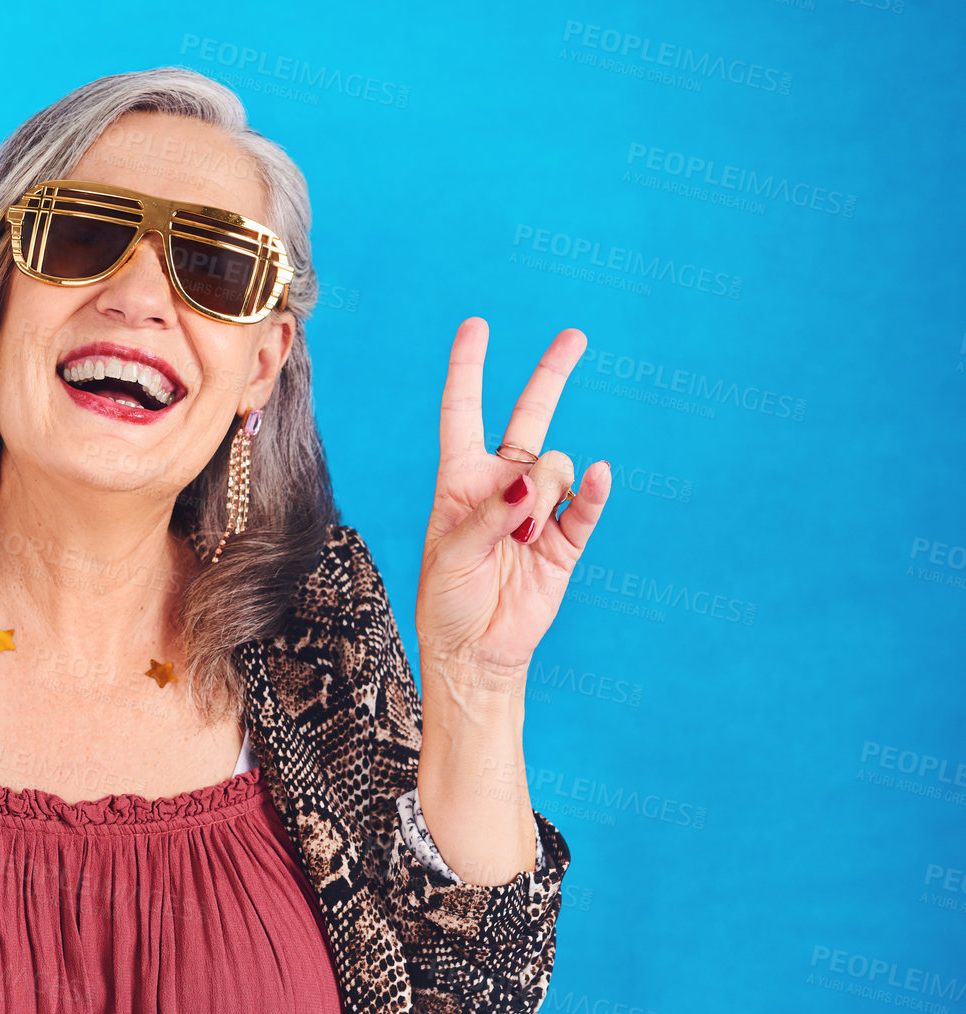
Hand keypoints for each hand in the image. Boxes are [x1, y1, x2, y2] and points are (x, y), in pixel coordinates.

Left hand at [414, 317, 611, 682]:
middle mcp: (501, 485)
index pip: (463, 413)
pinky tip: (599, 478)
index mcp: (460, 480)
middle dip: (550, 376)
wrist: (475, 653)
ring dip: (540, 498)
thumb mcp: (451, 553)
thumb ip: (489, 514)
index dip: (468, 370)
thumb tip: (532, 484)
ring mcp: (537, 510)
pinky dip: (592, 493)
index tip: (476, 327)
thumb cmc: (447, 601)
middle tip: (574, 336)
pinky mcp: (566, 541)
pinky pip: (584, 506)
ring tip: (521, 538)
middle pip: (529, 418)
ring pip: (555, 469)